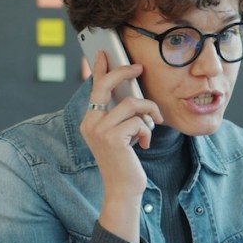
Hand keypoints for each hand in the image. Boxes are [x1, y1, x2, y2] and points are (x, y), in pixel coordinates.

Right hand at [80, 53, 162, 241]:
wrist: (124, 189)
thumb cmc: (125, 162)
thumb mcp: (122, 135)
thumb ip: (122, 116)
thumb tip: (133, 95)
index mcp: (90, 120)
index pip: (93, 88)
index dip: (100, 69)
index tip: (105, 53)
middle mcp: (90, 123)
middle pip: (105, 86)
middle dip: (123, 73)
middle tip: (139, 68)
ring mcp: (99, 130)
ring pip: (131, 104)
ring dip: (148, 112)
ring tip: (153, 124)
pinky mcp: (112, 138)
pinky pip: (138, 121)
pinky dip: (147, 131)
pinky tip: (144, 144)